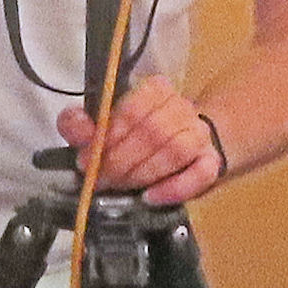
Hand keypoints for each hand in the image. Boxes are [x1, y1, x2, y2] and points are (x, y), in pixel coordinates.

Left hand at [57, 75, 226, 205]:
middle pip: (152, 131)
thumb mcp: (109, 128)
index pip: (132, 109)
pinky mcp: (213, 162)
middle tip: (102, 180)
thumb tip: (75, 126)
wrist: (189, 148)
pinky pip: (200, 174)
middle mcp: (182, 108)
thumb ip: (85, 125)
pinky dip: (174, 188)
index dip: (106, 137)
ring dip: (143, 174)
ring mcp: (200, 135)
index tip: (86, 160)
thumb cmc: (142, 139)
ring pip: (175, 151)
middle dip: (120, 161)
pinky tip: (151, 197)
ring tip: (123, 187)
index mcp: (155, 90)